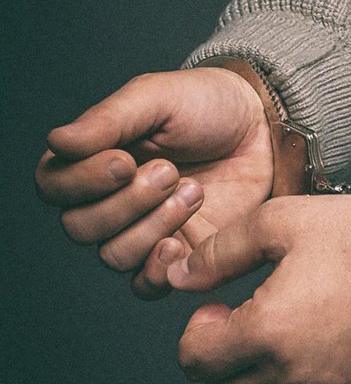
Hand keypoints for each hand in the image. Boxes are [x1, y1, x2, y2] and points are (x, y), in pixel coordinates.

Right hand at [34, 67, 272, 298]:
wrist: (264, 129)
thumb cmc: (207, 105)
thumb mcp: (157, 98)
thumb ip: (108, 120)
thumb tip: (58, 141)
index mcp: (93, 160)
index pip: (54, 186)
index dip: (83, 181)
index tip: (125, 160)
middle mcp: (110, 200)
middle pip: (81, 227)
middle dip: (127, 202)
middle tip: (171, 171)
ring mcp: (144, 231)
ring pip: (114, 255)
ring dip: (153, 225)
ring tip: (194, 191)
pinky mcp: (180, 255)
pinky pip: (146, 285)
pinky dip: (156, 270)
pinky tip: (181, 242)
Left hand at [167, 195, 350, 383]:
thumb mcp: (282, 221)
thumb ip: (220, 252)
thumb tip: (178, 277)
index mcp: (269, 331)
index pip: (195, 362)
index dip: (196, 332)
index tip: (218, 307)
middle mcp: (297, 374)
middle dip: (222, 357)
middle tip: (246, 318)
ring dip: (260, 374)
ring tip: (285, 329)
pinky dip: (302, 383)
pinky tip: (321, 341)